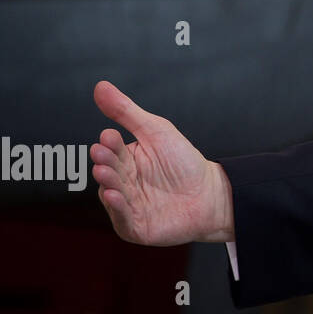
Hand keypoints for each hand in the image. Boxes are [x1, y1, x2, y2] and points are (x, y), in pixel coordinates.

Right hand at [90, 81, 233, 245]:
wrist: (212, 193)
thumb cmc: (185, 162)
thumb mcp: (156, 130)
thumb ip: (126, 112)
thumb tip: (100, 87)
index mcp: (127, 161)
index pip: (113, 150)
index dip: (109, 144)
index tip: (108, 136)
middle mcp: (124, 183)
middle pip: (110, 172)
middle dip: (105, 162)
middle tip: (102, 153)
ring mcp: (128, 206)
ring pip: (112, 195)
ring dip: (108, 183)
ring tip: (105, 172)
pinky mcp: (136, 227)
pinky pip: (123, 219)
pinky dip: (117, 209)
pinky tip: (115, 196)